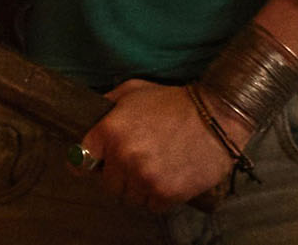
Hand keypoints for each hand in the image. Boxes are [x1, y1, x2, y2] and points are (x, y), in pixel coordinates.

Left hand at [76, 80, 249, 213]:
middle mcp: (123, 156)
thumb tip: (89, 122)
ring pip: (130, 198)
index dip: (88, 162)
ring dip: (139, 189)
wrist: (217, 116)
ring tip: (155, 169)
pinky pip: (152, 206)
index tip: (95, 164)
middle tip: (136, 163)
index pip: (80, 160)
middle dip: (119, 176)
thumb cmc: (173, 101)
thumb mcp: (133, 91)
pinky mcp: (166, 193)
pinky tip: (168, 177)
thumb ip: (107, 105)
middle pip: (108, 184)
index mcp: (110, 130)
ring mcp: (145, 177)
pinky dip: (158, 197)